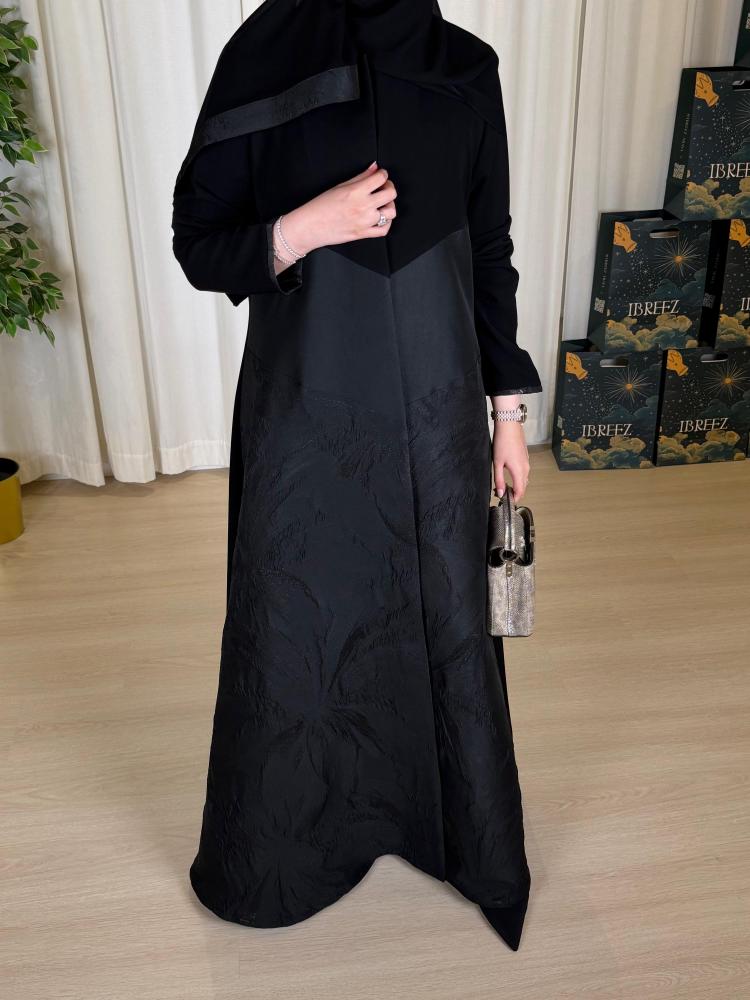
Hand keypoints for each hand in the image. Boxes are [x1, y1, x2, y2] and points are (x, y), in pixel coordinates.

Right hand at [278, 162, 396, 254]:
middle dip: (389, 187)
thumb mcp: (340, 186)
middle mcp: (363, 206)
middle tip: (383, 188)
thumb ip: (360, 177)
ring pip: (391, 212)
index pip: (381, 178)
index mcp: (356, 191)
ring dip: (389, 206)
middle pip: (391, 194)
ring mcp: (365, 221)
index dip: (384, 174)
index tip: (381, 175)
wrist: (311, 226)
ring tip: (381, 204)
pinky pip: (384, 230)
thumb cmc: (321, 206)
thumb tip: (374, 168)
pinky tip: (380, 218)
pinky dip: (386, 223)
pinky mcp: (363, 234)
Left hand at [492, 421, 530, 501]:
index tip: (506, 501)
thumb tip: (500, 493)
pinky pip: (524, 471)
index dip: (514, 498)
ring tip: (503, 485)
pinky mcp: (525, 457)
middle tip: (501, 493)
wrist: (509, 425)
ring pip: (524, 479)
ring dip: (516, 485)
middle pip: (523, 486)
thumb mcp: (497, 463)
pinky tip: (509, 474)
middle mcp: (526, 468)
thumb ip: (499, 480)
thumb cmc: (502, 442)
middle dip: (514, 493)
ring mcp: (527, 462)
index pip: (520, 491)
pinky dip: (518, 477)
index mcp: (519, 471)